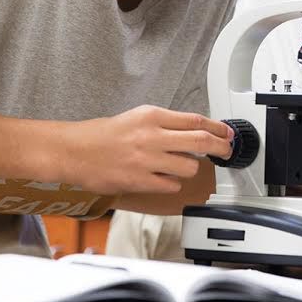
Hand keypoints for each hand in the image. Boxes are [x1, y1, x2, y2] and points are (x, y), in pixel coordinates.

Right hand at [62, 105, 233, 194]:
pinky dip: (172, 183)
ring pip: (189, 166)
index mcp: (152, 116)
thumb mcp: (137, 117)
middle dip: (220, 147)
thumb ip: (165, 123)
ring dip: (189, 168)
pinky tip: (162, 178)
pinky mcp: (139, 181)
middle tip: (226, 151)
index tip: (227, 133)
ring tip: (176, 165)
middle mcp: (152, 135)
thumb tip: (195, 130)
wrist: (74, 151)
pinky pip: (171, 185)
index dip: (217, 128)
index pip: (195, 120)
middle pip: (200, 141)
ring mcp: (146, 160)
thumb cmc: (104, 135)